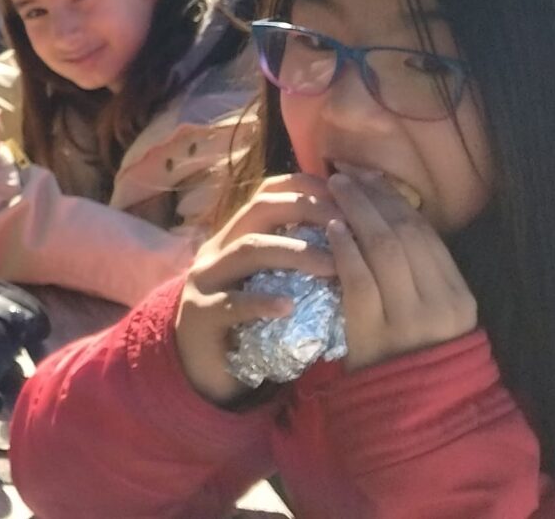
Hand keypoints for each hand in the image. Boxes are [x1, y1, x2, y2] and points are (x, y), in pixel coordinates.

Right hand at [173, 173, 341, 405]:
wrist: (201, 367)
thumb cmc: (247, 322)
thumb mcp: (269, 282)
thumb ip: (295, 259)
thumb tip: (353, 239)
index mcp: (236, 234)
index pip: (269, 191)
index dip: (308, 187)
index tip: (345, 197)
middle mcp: (218, 247)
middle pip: (260, 209)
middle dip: (307, 211)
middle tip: (347, 227)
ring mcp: (205, 279)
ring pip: (249, 249)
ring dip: (294, 253)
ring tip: (332, 267)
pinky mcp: (200, 313)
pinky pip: (232, 303)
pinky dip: (262, 302)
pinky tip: (289, 308)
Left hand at [328, 169, 476, 371]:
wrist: (409, 412)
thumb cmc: (417, 356)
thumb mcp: (436, 314)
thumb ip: (423, 272)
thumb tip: (391, 212)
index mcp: (461, 296)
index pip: (426, 234)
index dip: (396, 200)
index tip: (371, 177)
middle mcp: (440, 303)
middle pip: (405, 234)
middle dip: (374, 197)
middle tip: (347, 174)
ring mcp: (408, 319)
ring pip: (383, 249)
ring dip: (356, 212)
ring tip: (335, 190)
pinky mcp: (374, 332)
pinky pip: (358, 279)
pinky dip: (345, 248)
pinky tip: (332, 228)